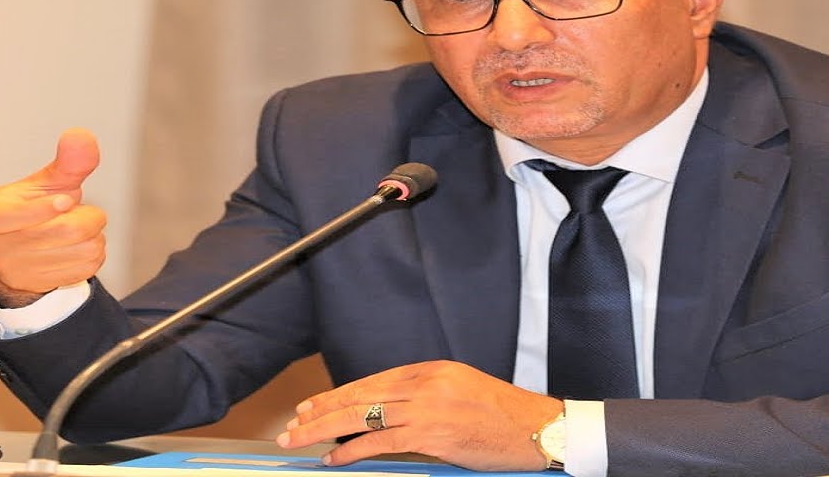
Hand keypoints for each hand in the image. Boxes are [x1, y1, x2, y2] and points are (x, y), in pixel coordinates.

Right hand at [0, 128, 105, 307]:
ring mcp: (20, 271)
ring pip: (86, 249)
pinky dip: (93, 253)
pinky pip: (89, 267)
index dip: (50, 206)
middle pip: (69, 230)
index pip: (22, 214)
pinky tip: (75, 247)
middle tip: (76, 211)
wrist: (7, 256)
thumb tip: (81, 135)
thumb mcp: (41, 184)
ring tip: (72, 230)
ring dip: (93, 235)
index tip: (66, 200)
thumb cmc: (27, 210)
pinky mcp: (41, 286)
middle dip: (87, 216)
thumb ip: (66, 162)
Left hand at [276, 360, 562, 471]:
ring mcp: (427, 408)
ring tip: (299, 441)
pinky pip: (381, 442)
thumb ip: (425, 397)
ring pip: (362, 416)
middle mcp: (425, 383)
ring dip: (325, 430)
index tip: (311, 405)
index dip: (337, 394)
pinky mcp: (432, 433)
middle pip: (359, 395)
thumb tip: (388, 414)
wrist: (536, 427)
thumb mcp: (461, 391)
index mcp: (431, 370)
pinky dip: (352, 449)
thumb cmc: (503, 415)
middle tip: (292, 424)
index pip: (372, 381)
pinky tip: (333, 458)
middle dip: (320, 411)